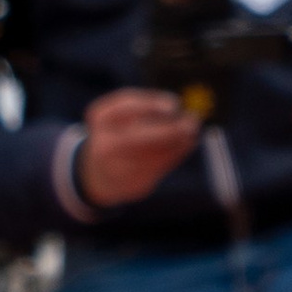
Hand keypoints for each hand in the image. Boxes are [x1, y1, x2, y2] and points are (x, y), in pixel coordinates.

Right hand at [73, 89, 201, 206]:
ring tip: (191, 133)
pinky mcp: (132, 186)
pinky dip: (175, 155)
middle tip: (192, 122)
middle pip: (136, 139)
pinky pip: (159, 169)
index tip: (174, 105)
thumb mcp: (125, 113)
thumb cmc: (120, 132)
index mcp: (101, 119)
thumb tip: (176, 107)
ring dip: (178, 143)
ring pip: (153, 156)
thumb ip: (149, 106)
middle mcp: (104, 145)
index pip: (124, 109)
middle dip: (169, 130)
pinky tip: (185, 145)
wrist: (99, 173)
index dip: (151, 106)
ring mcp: (116, 169)